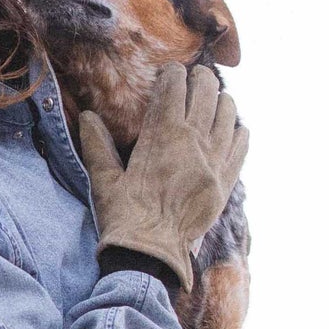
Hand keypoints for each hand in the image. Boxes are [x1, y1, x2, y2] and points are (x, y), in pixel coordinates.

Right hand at [79, 64, 248, 291]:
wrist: (151, 255)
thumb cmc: (123, 217)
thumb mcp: (104, 179)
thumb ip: (97, 144)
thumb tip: (87, 116)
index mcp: (161, 136)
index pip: (174, 86)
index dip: (172, 73)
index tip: (169, 72)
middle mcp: (193, 142)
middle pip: (206, 91)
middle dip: (200, 79)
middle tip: (194, 79)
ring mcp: (214, 161)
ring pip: (228, 113)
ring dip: (220, 100)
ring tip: (213, 99)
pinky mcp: (226, 182)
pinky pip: (241, 144)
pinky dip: (237, 130)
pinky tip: (231, 128)